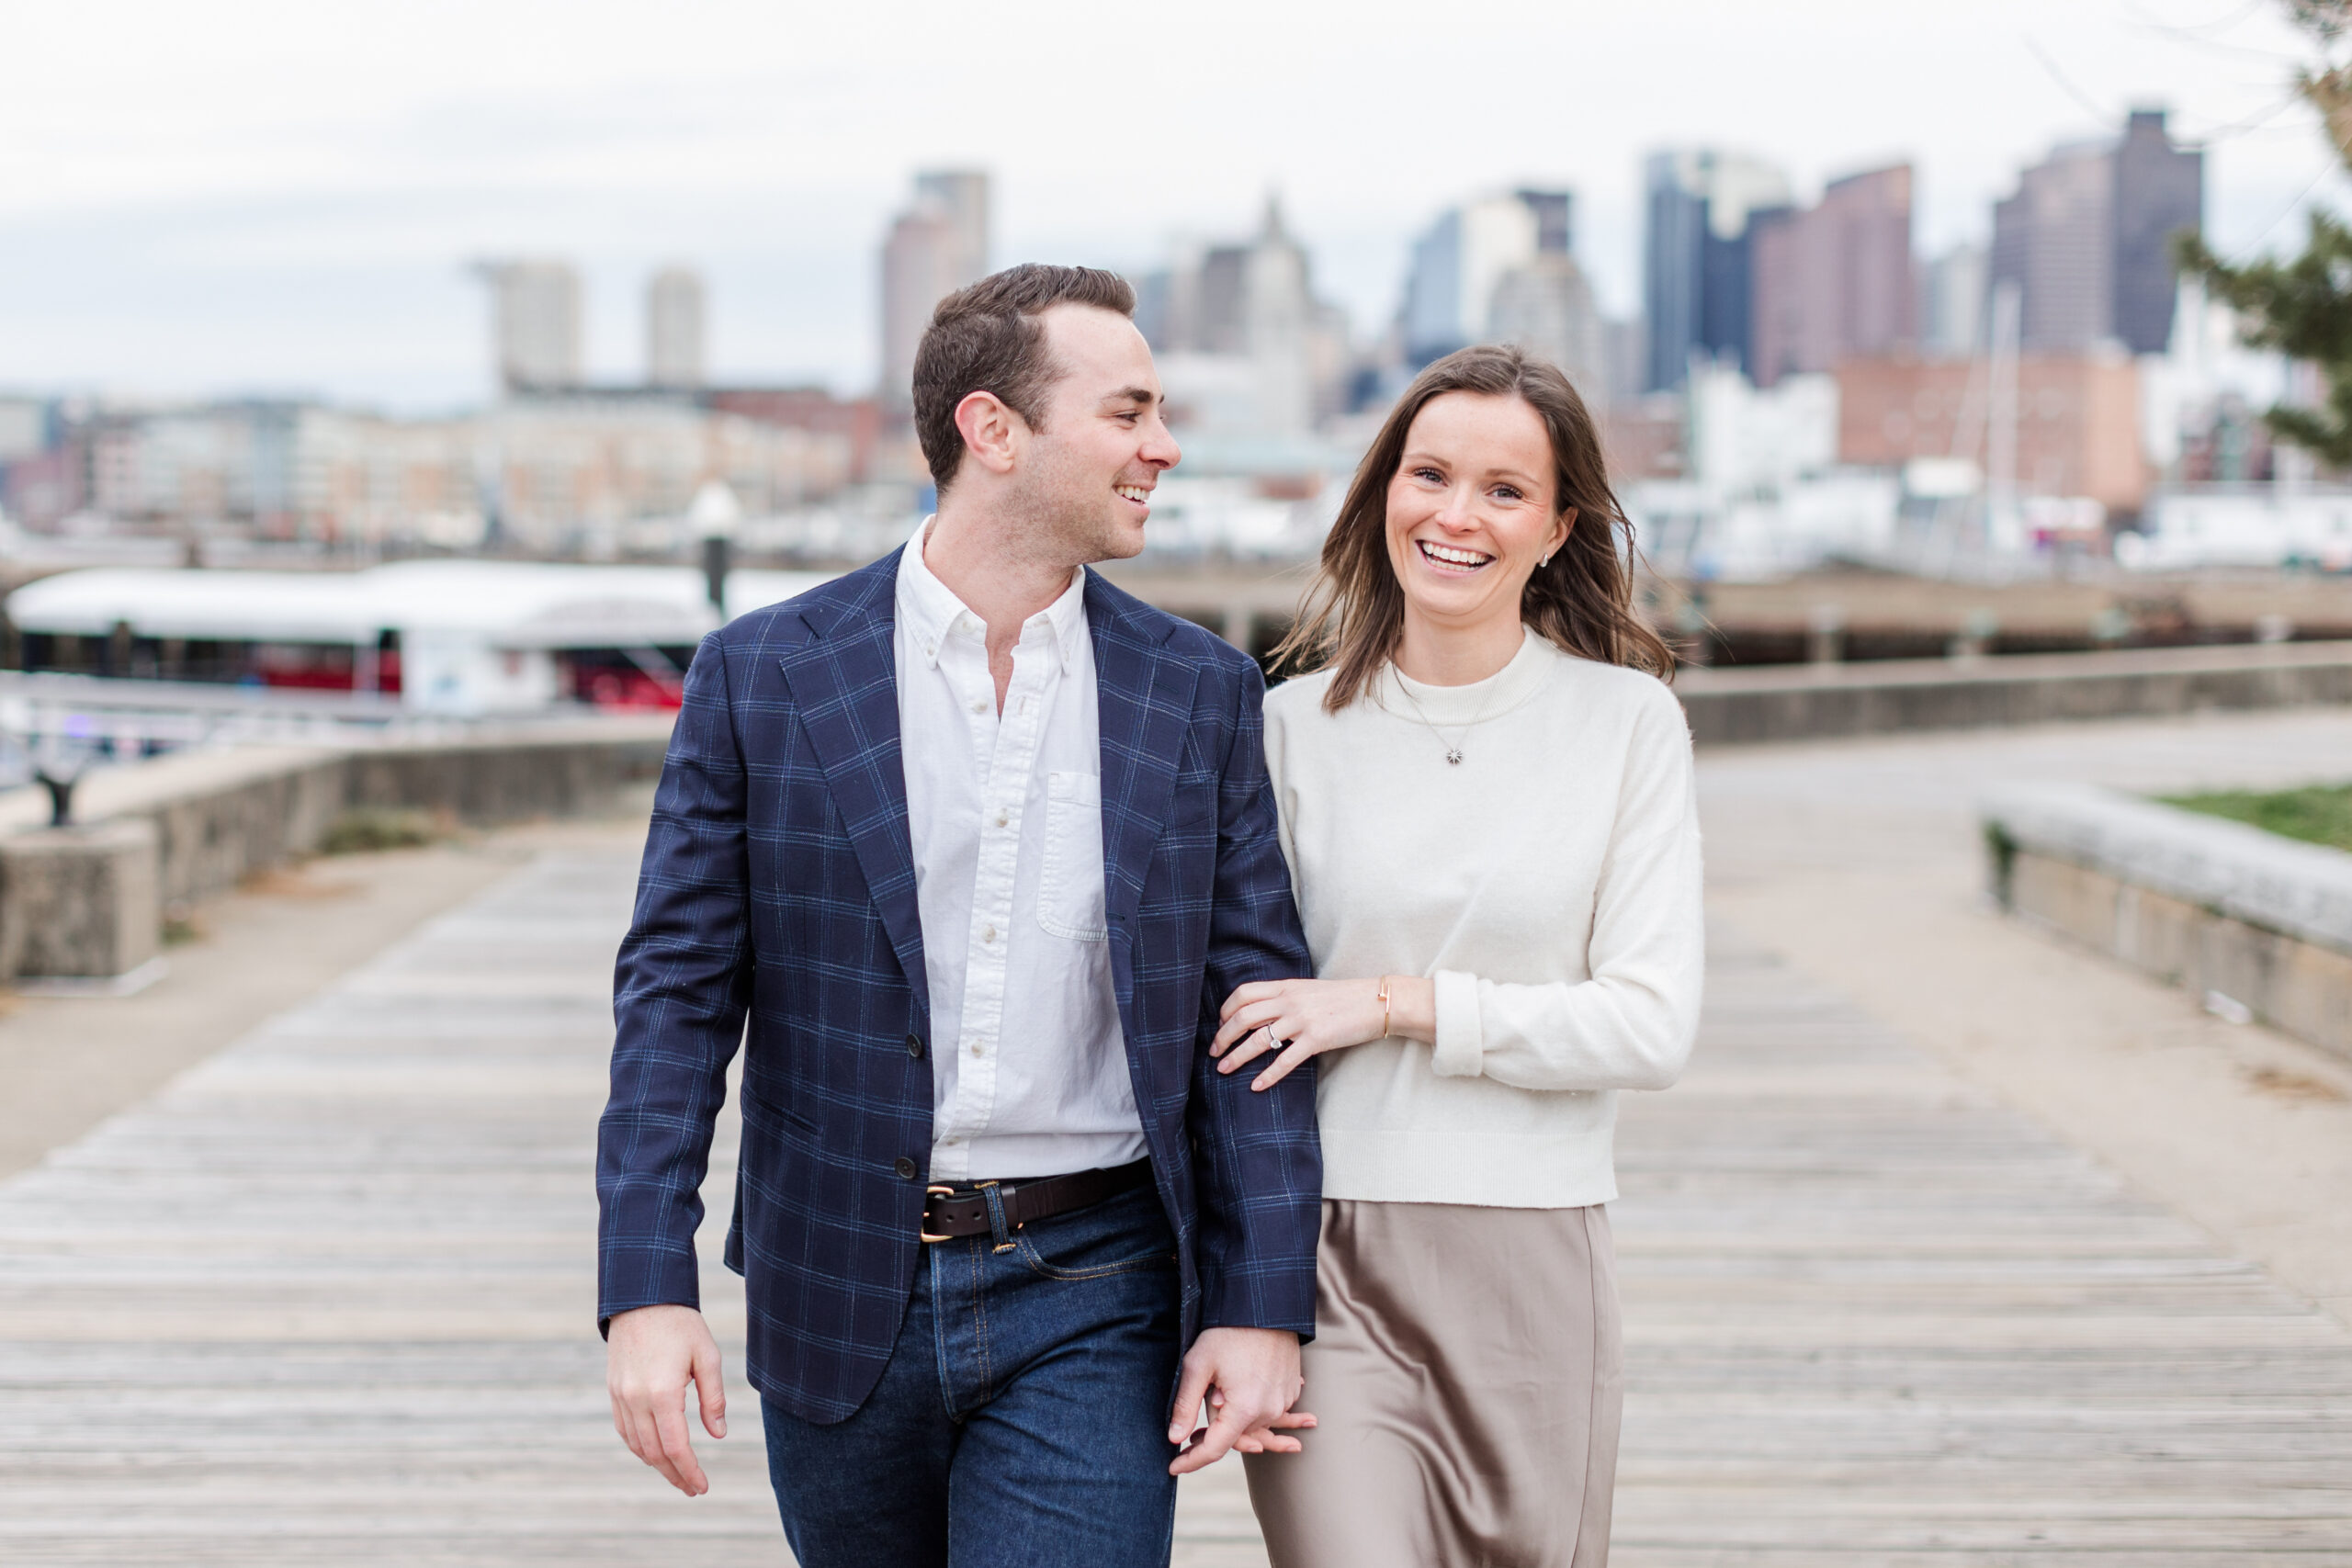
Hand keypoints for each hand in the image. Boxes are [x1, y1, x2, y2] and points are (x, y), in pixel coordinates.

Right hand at [607, 1304, 726, 1495]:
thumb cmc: (681, 1324)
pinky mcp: (613, 1390)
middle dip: (675, 1475)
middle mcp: (636, 1399)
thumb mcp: (708, 1356)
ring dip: (657, 1465)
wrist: (642, 1297)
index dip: (690, 1471)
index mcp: (663, 1393)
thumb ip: (714, 1398)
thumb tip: (719, 1434)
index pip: (676, 1447)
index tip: (703, 1487)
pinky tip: (655, 1452)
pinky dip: (639, 1447)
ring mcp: (621, 1396)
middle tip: (693, 1488)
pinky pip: (625, 1430)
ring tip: (678, 1474)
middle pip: (655, 1453)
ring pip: (637, 1445)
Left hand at [1168, 1326, 1313, 1474]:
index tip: (1173, 1468)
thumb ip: (1185, 1405)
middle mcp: (1268, 1410)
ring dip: (1240, 1428)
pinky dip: (1262, 1415)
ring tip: (1226, 1425)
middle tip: (1188, 1440)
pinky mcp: (1290, 1390)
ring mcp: (1283, 1401)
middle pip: (1235, 1437)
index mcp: (1244, 1409)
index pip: (1215, 1449)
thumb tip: (1173, 1439)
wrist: (1266, 1306)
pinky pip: (1272, 1412)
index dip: (1192, 1461)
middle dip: (1212, 1438)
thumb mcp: (1198, 1365)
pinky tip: (1263, 1413)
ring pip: (1255, 1426)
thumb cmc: (1228, 1332)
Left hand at [1212, 976, 1417, 1089]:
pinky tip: (1256, 1086)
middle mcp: (1289, 1001)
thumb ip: (1285, 997)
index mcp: (1285, 987)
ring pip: (1257, 1040)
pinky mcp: (1316, 1039)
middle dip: (1223, 1036)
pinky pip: (1285, 1061)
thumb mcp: (1308, 990)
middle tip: (1213, 1052)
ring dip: (1236, 1056)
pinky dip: (1267, 1075)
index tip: (1219, 1025)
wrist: (1375, 1002)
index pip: (1243, 994)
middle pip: (1242, 1017)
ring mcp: (1302, 1020)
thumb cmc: (1343, 998)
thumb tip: (1261, 1012)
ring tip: (1223, 1069)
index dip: (1225, 1010)